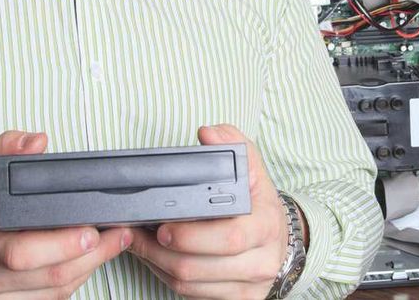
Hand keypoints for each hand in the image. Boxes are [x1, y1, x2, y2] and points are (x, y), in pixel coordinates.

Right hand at [0, 130, 132, 298]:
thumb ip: (2, 151)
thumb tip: (36, 141)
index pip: (18, 253)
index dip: (60, 245)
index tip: (91, 230)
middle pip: (48, 276)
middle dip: (91, 256)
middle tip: (118, 234)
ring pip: (54, 292)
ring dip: (89, 269)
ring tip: (113, 244)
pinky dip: (74, 281)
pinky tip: (90, 261)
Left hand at [128, 124, 295, 299]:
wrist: (280, 240)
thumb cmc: (260, 203)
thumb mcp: (253, 168)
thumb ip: (232, 143)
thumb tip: (208, 133)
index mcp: (265, 226)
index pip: (229, 237)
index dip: (190, 235)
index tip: (162, 223)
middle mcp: (261, 261)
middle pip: (199, 266)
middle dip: (160, 251)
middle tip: (138, 232)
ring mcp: (248, 286)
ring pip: (190, 284)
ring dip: (156, 264)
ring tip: (138, 242)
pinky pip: (191, 294)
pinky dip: (166, 276)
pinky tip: (155, 257)